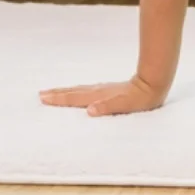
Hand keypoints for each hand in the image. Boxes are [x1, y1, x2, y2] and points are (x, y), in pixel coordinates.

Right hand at [40, 77, 165, 116]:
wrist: (154, 84)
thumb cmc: (141, 98)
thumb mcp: (126, 104)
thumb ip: (108, 106)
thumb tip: (90, 110)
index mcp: (99, 96)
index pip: (75, 98)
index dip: (59, 99)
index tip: (43, 98)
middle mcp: (98, 91)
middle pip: (73, 92)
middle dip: (57, 94)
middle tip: (41, 94)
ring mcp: (103, 89)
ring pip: (79, 90)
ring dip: (65, 91)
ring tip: (53, 91)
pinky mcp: (109, 89)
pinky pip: (87, 90)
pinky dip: (78, 91)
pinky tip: (79, 92)